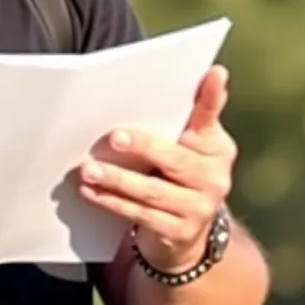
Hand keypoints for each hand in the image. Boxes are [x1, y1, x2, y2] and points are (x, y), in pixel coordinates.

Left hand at [79, 65, 237, 269]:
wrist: (187, 229)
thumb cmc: (177, 171)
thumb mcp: (186, 143)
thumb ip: (179, 116)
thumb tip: (156, 80)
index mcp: (216, 146)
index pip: (210, 115)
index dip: (213, 95)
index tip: (214, 72)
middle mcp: (214, 177)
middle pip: (175, 159)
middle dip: (143, 146)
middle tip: (114, 137)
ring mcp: (200, 208)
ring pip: (153, 191)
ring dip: (117, 179)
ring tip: (88, 170)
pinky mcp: (180, 233)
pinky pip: (141, 215)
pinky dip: (112, 202)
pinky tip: (90, 192)